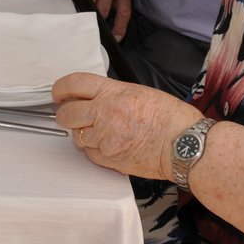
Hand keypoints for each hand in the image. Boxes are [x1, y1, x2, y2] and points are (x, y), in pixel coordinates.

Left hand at [53, 72, 203, 179]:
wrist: (184, 145)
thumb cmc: (170, 118)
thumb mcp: (139, 92)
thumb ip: (112, 94)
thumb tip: (95, 98)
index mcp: (112, 93)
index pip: (73, 84)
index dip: (60, 88)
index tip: (59, 93)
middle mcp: (103, 114)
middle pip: (66, 114)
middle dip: (65, 114)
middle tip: (71, 115)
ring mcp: (104, 139)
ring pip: (77, 137)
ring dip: (84, 134)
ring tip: (102, 132)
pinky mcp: (109, 159)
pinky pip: (90, 155)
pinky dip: (95, 151)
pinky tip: (110, 146)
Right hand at [81, 0, 132, 38]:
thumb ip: (119, 0)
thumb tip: (111, 20)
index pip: (124, 13)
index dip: (120, 28)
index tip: (116, 39)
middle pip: (103, 11)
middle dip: (100, 22)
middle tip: (97, 31)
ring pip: (89, 5)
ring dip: (88, 12)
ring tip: (85, 19)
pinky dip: (79, 1)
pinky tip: (78, 4)